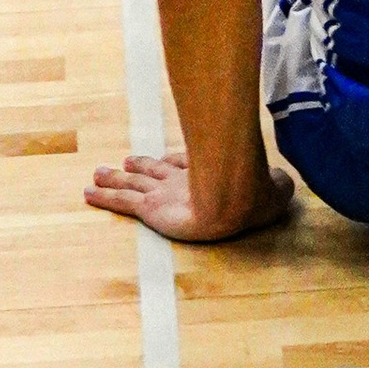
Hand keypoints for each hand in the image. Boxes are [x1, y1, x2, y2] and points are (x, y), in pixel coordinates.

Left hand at [85, 146, 292, 245]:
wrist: (236, 199)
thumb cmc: (257, 195)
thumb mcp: (277, 190)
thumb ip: (276, 185)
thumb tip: (280, 182)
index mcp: (209, 173)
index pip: (185, 165)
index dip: (173, 162)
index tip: (163, 160)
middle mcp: (182, 177)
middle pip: (154, 169)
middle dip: (140, 165)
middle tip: (126, 161)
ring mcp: (163, 190)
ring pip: (132, 182)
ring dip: (114, 177)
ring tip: (98, 172)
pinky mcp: (150, 207)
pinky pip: (120, 201)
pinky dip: (103, 196)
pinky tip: (88, 193)